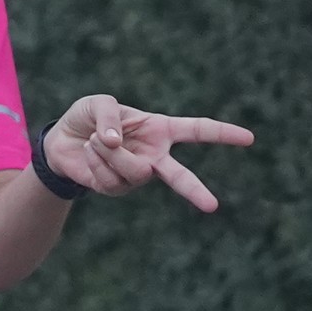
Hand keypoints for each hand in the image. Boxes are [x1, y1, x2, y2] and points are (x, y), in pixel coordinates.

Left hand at [41, 94, 253, 210]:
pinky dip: (94, 161)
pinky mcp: (117, 188)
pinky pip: (109, 177)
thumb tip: (115, 142)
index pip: (197, 131)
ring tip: (95, 140)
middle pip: (180, 176)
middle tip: (212, 206)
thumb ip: (109, 116)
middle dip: (194, 191)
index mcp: (160, 130)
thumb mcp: (97, 104)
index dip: (223, 133)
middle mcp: (154, 156)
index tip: (250, 138)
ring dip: (109, 153)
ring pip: (134, 172)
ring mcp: (137, 174)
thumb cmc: (87, 118)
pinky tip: (89, 154)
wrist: (61, 139)